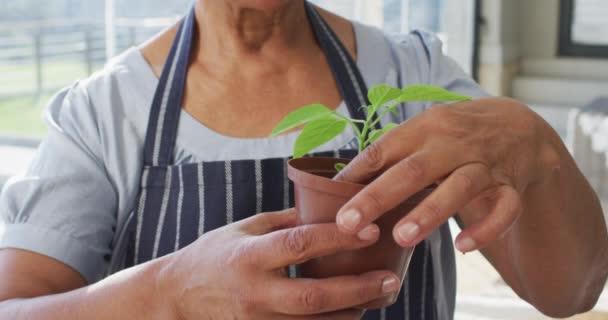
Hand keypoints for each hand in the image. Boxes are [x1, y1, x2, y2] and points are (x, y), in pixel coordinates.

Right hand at [158, 209, 399, 319]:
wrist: (176, 297)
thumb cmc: (212, 255)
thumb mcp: (242, 228)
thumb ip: (283, 221)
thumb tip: (325, 209)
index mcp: (249, 255)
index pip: (299, 244)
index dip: (336, 237)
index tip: (370, 231)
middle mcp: (254, 291)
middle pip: (312, 296)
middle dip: (356, 289)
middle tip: (389, 278)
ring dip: (351, 312)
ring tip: (380, 296)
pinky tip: (352, 314)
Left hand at [335, 97, 557, 252]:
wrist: (518, 126)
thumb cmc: (454, 135)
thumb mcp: (423, 133)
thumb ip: (389, 155)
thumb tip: (339, 184)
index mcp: (425, 127)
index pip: (384, 150)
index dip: (356, 175)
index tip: (331, 200)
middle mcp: (453, 143)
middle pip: (414, 170)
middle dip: (379, 197)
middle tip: (349, 224)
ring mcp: (485, 164)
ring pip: (459, 187)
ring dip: (429, 212)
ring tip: (402, 238)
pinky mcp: (510, 186)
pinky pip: (504, 209)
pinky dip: (486, 228)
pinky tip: (464, 246)